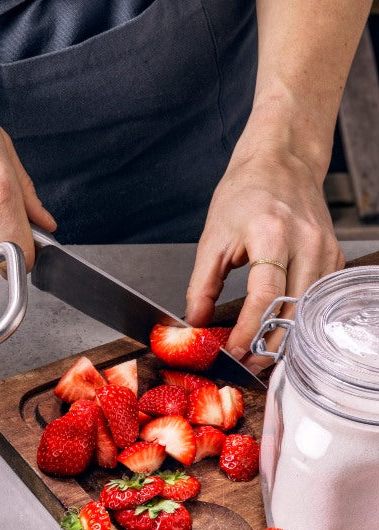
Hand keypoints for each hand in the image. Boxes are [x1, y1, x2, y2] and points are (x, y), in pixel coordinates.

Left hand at [185, 145, 343, 371]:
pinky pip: (318, 298)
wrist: (280, 164)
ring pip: (310, 309)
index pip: (265, 295)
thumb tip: (195, 323)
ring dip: (286, 338)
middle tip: (245, 364)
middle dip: (269, 344)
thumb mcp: (212, 238)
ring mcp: (325, 250)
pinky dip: (300, 319)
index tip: (232, 351)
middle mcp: (305, 243)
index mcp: (271, 234)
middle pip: (293, 309)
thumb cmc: (244, 195)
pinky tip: (281, 333)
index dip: (249, 329)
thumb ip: (202, 285)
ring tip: (260, 356)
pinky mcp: (333, 256)